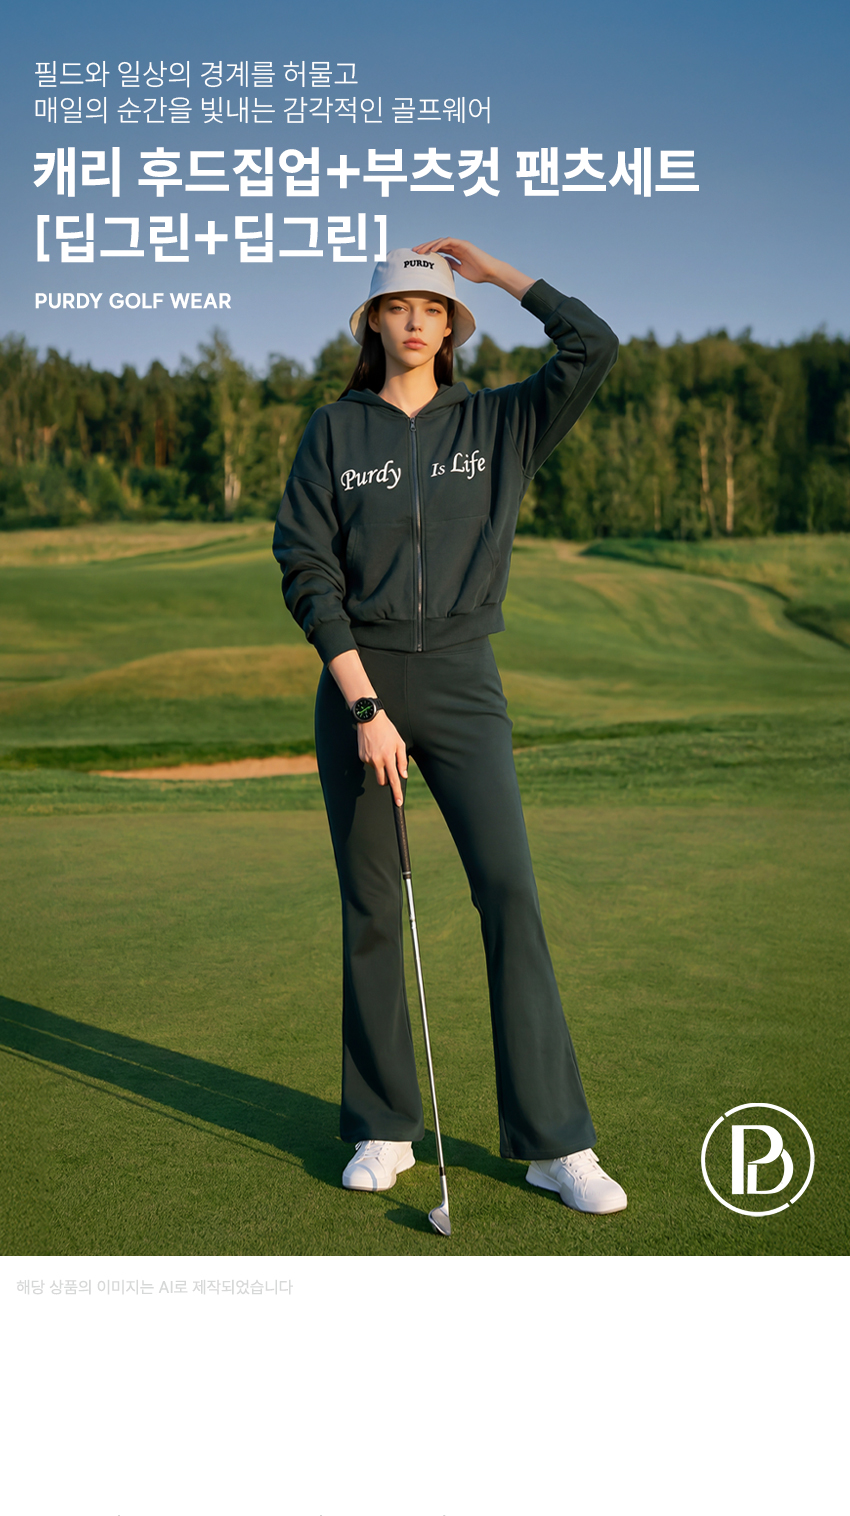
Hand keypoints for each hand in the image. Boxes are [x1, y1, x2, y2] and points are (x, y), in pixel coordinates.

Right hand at [357, 710, 407, 806]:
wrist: (370, 719)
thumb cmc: (387, 730)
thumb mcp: (399, 743)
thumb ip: (402, 761)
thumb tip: (404, 775)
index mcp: (388, 757)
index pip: (394, 780)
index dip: (396, 793)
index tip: (398, 803)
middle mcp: (377, 760)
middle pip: (382, 781)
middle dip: (387, 781)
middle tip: (390, 770)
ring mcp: (367, 759)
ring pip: (376, 770)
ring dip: (380, 766)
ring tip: (381, 750)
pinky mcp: (361, 756)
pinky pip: (370, 763)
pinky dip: (373, 759)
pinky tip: (374, 747)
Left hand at [412, 238, 534, 299]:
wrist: (490, 272)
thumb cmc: (479, 273)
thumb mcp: (461, 270)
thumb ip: (452, 265)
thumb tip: (443, 263)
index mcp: (456, 253)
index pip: (439, 250)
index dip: (428, 252)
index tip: (418, 257)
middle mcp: (457, 247)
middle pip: (437, 244)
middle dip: (425, 247)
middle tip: (414, 252)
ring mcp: (460, 244)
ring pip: (441, 241)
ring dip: (429, 245)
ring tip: (420, 250)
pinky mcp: (463, 244)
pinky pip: (449, 241)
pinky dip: (439, 244)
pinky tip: (432, 249)